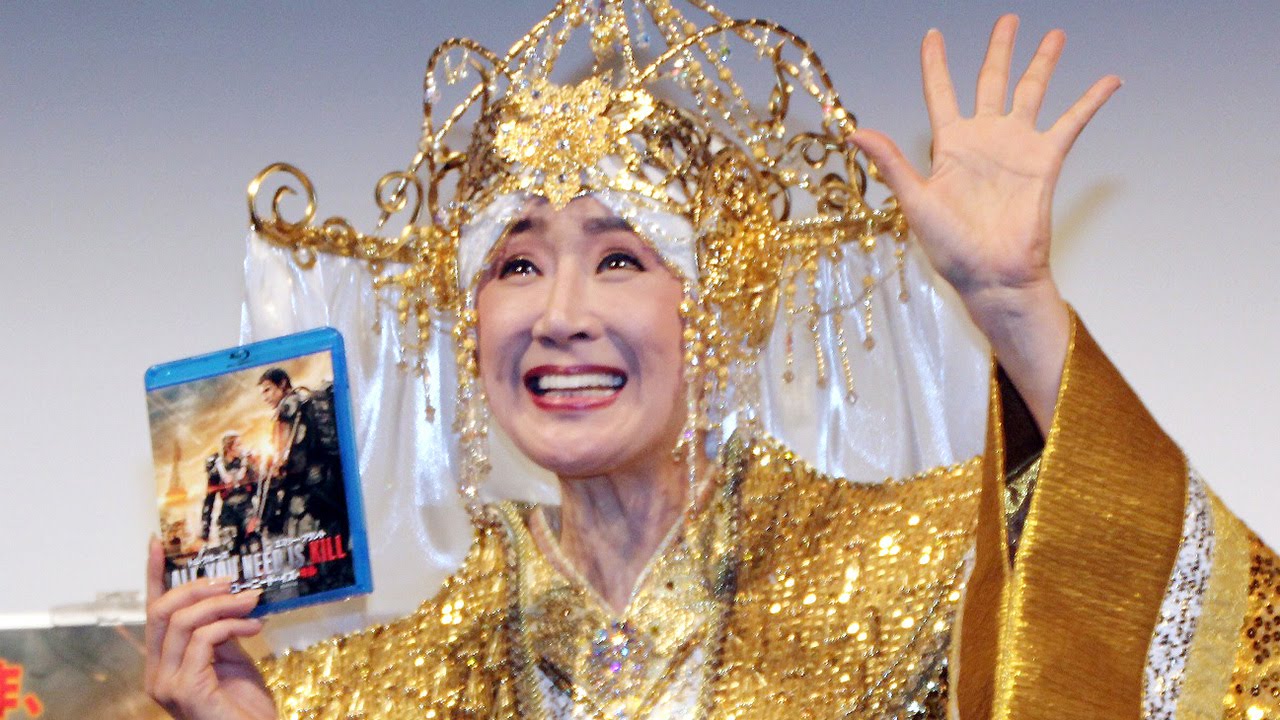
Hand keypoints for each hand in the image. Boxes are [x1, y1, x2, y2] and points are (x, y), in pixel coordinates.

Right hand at [144, 538, 277, 719]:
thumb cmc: (243, 706)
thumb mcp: (230, 658)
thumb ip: (219, 631)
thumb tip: (227, 596)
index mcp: (163, 662)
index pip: (153, 612)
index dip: (154, 576)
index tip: (159, 544)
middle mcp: (157, 673)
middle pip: (163, 611)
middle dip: (198, 587)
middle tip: (233, 582)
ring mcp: (167, 683)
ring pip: (183, 621)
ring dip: (223, 604)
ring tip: (253, 601)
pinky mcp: (186, 689)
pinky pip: (204, 639)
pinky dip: (231, 625)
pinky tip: (255, 627)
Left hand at [850, 15, 1119, 428]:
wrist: (991, 276)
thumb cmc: (951, 248)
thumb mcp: (915, 201)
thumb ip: (891, 162)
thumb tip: (855, 131)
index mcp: (948, 147)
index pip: (939, 93)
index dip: (936, 64)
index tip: (933, 35)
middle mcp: (983, 140)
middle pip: (991, 81)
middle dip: (1000, 50)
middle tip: (1008, 19)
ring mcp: (1015, 148)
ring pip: (1031, 92)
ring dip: (1043, 63)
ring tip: (1055, 35)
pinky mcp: (1045, 161)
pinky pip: (1071, 123)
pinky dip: (1090, 101)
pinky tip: (1109, 80)